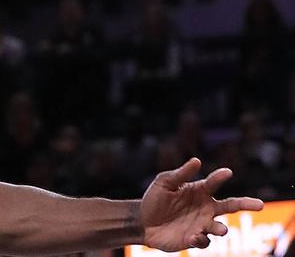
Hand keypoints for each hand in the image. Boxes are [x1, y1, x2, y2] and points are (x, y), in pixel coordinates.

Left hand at [140, 157, 262, 250]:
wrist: (143, 221)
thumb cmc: (155, 199)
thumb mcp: (164, 183)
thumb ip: (181, 174)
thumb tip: (197, 161)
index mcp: (199, 191)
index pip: (214, 183)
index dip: (220, 177)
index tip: (227, 172)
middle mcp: (206, 208)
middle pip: (231, 206)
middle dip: (246, 204)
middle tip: (260, 204)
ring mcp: (202, 224)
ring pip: (220, 228)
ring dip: (221, 229)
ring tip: (222, 230)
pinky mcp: (194, 239)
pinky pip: (204, 241)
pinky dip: (201, 240)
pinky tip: (193, 236)